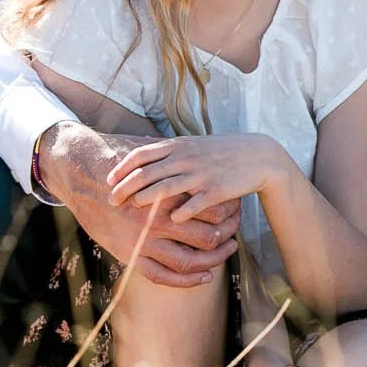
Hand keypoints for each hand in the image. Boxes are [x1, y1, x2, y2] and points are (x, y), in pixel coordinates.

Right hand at [36, 123, 239, 286]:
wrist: (83, 179)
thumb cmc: (123, 167)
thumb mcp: (155, 162)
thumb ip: (180, 168)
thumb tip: (208, 162)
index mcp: (168, 195)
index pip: (213, 207)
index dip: (231, 210)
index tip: (238, 208)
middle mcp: (159, 220)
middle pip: (208, 235)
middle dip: (228, 236)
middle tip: (237, 232)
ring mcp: (145, 240)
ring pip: (190, 260)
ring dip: (214, 260)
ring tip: (227, 253)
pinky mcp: (131, 255)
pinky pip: (163, 276)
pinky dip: (187, 281)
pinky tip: (204, 277)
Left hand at [106, 134, 284, 219]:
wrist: (257, 155)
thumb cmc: (222, 152)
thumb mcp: (193, 145)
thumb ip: (169, 150)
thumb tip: (143, 154)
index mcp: (178, 146)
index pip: (141, 155)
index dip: (122, 168)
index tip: (109, 180)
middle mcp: (186, 158)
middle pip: (147, 173)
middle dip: (126, 188)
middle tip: (112, 201)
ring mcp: (201, 174)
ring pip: (165, 188)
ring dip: (146, 200)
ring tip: (134, 209)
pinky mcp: (216, 190)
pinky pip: (193, 204)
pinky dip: (179, 213)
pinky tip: (171, 221)